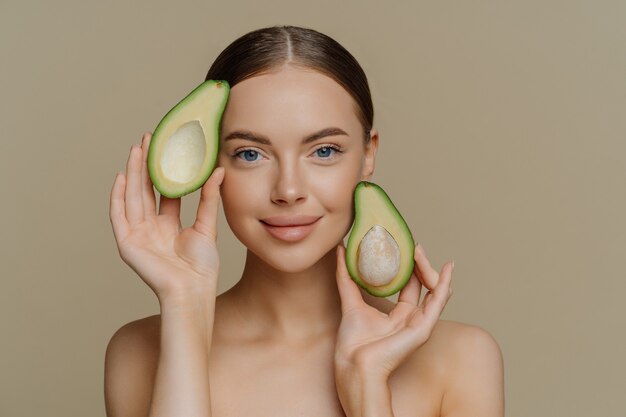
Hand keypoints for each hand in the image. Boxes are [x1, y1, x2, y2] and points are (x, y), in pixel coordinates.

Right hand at [109, 132, 224, 301]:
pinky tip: (121, 176)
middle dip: (146, 165)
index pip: (163, 192)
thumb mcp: (207, 226)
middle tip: (149, 139)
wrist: (193, 290)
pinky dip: (118, 196)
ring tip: (136, 149)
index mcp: (168, 225)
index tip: (167, 148)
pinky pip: (119, 215)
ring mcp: (137, 234)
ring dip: (132, 172)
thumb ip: (209, 199)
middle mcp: (150, 227)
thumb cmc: (202, 267)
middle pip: (146, 190)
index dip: (165, 171)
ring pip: (132, 196)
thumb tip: (218, 171)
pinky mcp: (127, 243)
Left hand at [334, 243, 453, 378]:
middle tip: (414, 245)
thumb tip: (340, 249)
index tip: (405, 246)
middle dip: (420, 264)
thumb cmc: (353, 342)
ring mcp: (420, 323)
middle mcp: (412, 318)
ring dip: (429, 268)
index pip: (409, 285)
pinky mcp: (423, 328)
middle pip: (423, 285)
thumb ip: (346, 276)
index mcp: (398, 315)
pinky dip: (445, 284)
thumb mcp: (350, 301)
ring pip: (433, 290)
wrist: (354, 364)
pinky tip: (448, 269)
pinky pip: (438, 302)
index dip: (409, 265)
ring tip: (420, 251)